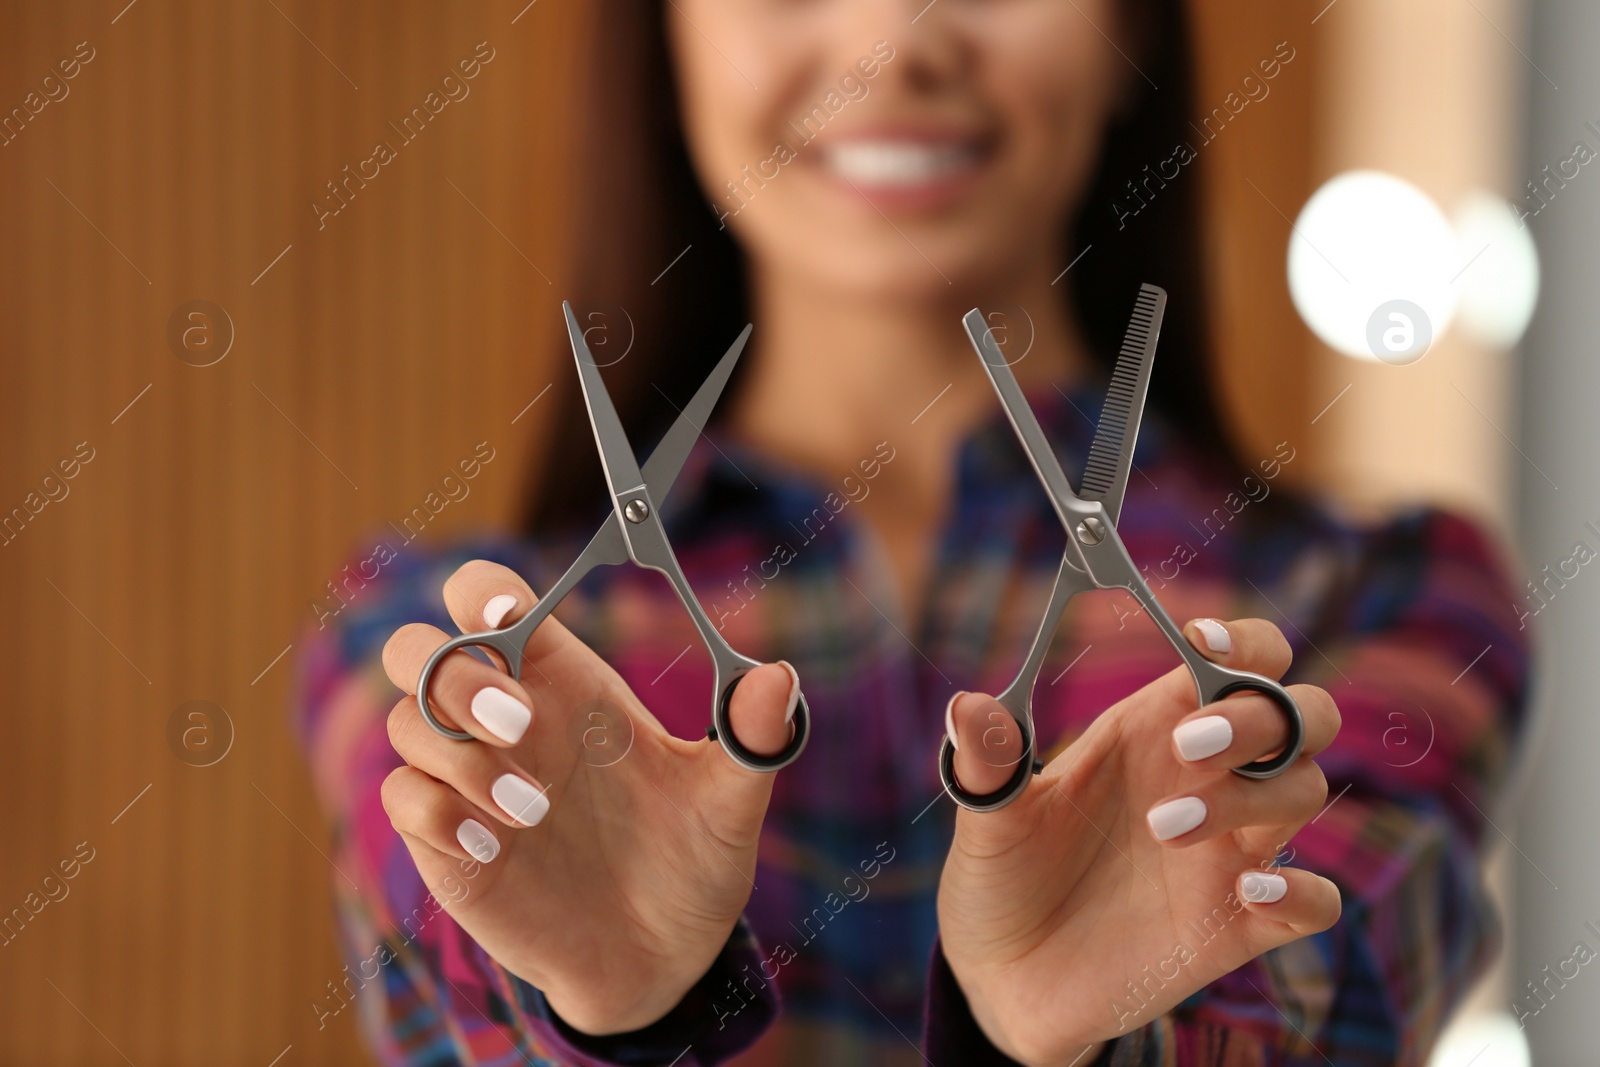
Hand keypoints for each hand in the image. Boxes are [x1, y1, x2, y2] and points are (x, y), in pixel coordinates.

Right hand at [378, 560, 798, 1034]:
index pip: (492, 600)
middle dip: (451, 672)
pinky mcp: (446, 842)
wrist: (661, 961)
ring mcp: (468, 779)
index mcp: (566, 682)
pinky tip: (496, 846)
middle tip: (518, 721)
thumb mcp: (728, 802)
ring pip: (406, 722)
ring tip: (534, 810)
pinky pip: (401, 799)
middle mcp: (507, 721)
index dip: (484, 590)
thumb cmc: (691, 861)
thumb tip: (779, 677)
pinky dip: (438, 812)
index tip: (511, 613)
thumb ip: (751, 739)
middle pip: (418, 648)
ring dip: (460, 757)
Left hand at [937, 618, 1341, 1065]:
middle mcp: (1204, 781)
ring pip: (1303, 791)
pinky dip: (1302, 891)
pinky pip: (1316, 901)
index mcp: (1151, 730)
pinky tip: (1253, 892)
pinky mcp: (1238, 926)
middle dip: (1261, 715)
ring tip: (1161, 828)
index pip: (1238, 660)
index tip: (1200, 641)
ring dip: (1252, 799)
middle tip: (1191, 745)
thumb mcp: (986, 819)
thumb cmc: (1003, 878)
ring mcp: (1229, 852)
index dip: (1240, 640)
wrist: (1003, 981)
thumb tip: (967, 707)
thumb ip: (987, 763)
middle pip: (1294, 714)